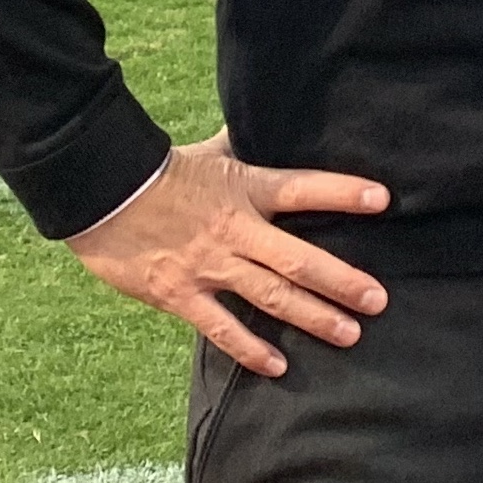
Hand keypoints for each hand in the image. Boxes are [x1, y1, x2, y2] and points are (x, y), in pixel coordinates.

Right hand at [66, 133, 389, 376]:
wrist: (100, 194)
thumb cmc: (161, 171)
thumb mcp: (210, 153)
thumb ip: (244, 146)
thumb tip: (268, 116)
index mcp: (246, 190)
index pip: (303, 189)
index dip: (342, 192)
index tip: (382, 200)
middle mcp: (235, 230)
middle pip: (299, 259)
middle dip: (342, 281)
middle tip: (378, 301)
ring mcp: (209, 265)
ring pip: (271, 296)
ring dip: (313, 317)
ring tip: (350, 333)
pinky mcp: (179, 294)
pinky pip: (221, 327)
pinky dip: (250, 349)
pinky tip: (278, 366)